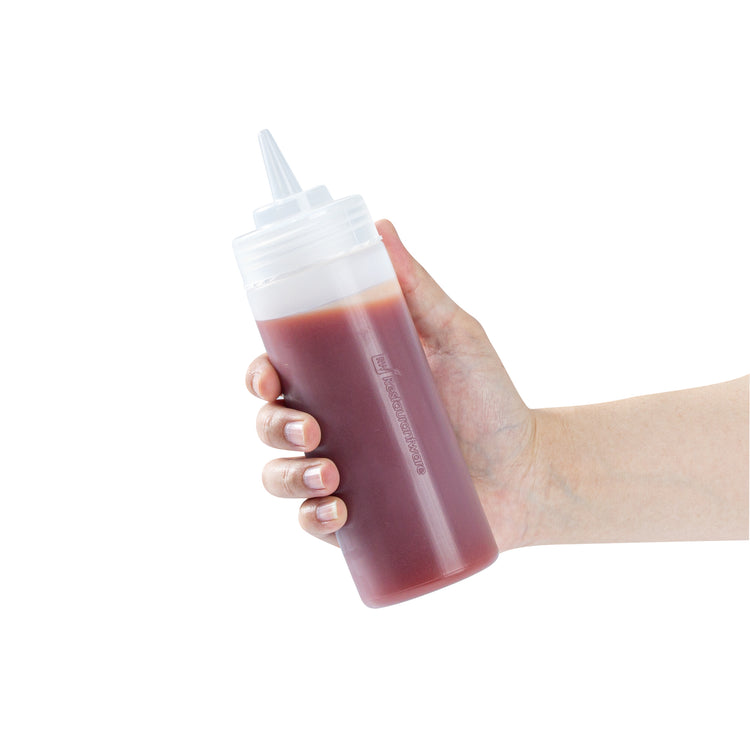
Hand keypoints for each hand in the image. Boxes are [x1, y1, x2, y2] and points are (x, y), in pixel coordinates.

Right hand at [247, 220, 538, 551]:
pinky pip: (312, 522)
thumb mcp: (456, 338)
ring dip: (287, 475)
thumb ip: (418, 289)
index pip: (284, 373)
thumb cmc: (491, 403)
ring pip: (281, 475)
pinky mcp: (360, 519)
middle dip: (273, 423)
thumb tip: (381, 227)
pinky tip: (334, 512)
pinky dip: (311, 519)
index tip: (267, 374)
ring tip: (330, 473)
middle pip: (271, 423)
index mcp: (347, 383)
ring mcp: (345, 475)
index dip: (259, 373)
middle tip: (311, 426)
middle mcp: (338, 427)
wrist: (528, 473)